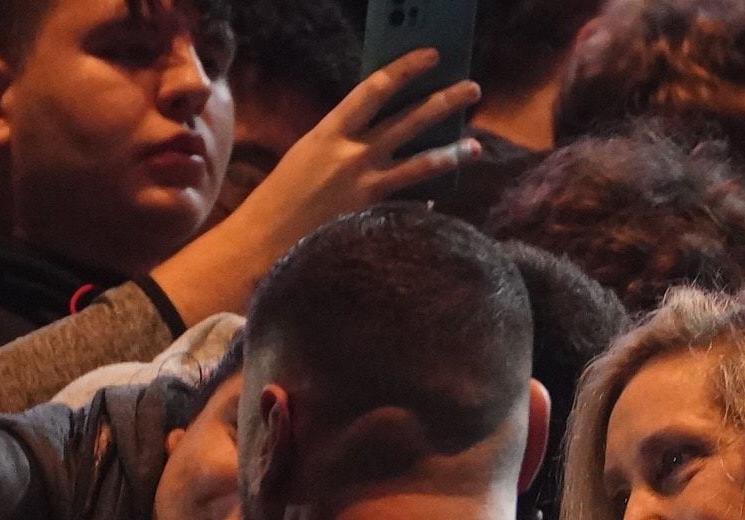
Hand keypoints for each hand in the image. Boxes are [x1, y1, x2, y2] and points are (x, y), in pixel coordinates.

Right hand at [229, 49, 479, 247]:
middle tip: (473, 88)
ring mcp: (367, 185)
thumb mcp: (311, 152)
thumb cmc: (286, 192)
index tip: (431, 57)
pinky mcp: (375, 215)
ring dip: (452, 152)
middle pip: (410, 120)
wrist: (268, 236)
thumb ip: (345, 138)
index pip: (375, 89)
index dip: (406, 69)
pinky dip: (425, 201)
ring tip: (476, 145)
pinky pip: (410, 203)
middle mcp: (353, 153)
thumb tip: (383, 129)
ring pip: (421, 163)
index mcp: (331, 130)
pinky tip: (439, 200)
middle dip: (444, 101)